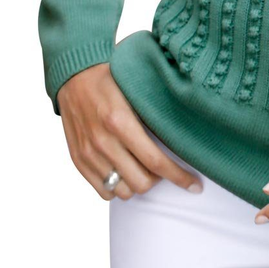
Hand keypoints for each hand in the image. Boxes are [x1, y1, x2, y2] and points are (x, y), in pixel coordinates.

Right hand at [57, 63, 202, 198]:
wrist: (74, 75)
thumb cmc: (111, 79)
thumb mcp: (136, 89)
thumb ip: (154, 113)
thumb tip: (184, 133)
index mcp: (119, 121)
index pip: (155, 161)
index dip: (179, 177)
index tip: (194, 186)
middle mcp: (103, 141)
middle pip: (141, 183)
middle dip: (159, 179)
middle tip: (164, 167)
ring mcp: (89, 154)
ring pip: (123, 192)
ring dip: (138, 183)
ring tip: (144, 168)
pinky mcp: (78, 161)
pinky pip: (104, 192)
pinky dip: (118, 187)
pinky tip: (125, 171)